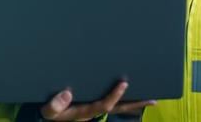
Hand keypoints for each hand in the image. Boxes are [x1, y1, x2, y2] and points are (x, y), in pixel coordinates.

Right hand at [40, 82, 155, 120]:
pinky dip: (123, 99)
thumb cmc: (50, 111)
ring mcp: (95, 110)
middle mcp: (94, 112)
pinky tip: (132, 94)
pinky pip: (112, 102)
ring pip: (118, 106)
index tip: (124, 84)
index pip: (104, 105)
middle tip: (153, 99)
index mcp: (85, 112)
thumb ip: (55, 105)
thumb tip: (68, 93)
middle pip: (118, 109)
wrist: (49, 117)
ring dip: (133, 102)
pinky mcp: (94, 106)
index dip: (115, 96)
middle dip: (135, 104)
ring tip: (149, 97)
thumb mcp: (48, 110)